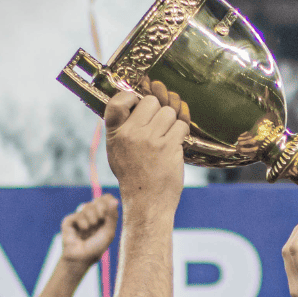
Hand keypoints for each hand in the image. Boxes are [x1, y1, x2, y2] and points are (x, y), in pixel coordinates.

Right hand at [60, 194, 118, 264]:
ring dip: (92, 219)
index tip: (108, 212)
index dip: (108, 202)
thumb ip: (112, 216)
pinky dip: (83, 223)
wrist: (80, 258)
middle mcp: (91, 214)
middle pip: (98, 200)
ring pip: (87, 206)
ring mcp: (80, 216)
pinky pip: (78, 214)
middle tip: (99, 220)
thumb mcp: (108, 232)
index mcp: (103, 216)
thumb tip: (115, 200)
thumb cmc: (96, 247)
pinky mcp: (69, 220)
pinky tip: (82, 231)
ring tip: (89, 230)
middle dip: (101, 209)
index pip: (106, 198)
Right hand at [103, 83, 189, 212]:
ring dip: (172, 121)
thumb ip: (123, 126)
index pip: (118, 100)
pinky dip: (181, 131)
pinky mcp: (169, 146)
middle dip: (158, 110)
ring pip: (169, 112)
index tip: (138, 102)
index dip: (131, 95)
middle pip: (151, 101)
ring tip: (166, 137)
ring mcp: (150, 139)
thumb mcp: (117, 150)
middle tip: (158, 125)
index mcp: (115, 133)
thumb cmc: (133, 175)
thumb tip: (139, 98)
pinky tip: (175, 142)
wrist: (146, 201)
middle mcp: (131, 133)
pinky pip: (181, 125)